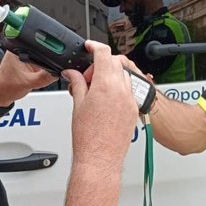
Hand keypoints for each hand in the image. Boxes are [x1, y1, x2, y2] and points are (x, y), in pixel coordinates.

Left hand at [0, 51, 57, 106]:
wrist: (0, 95)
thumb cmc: (6, 87)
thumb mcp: (28, 83)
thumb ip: (44, 77)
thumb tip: (57, 71)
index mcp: (18, 48)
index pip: (39, 45)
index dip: (49, 52)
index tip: (54, 60)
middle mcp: (21, 48)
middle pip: (42, 51)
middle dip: (47, 61)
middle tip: (40, 72)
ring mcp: (24, 55)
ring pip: (42, 58)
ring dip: (44, 66)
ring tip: (35, 75)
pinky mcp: (27, 62)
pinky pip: (40, 63)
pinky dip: (42, 70)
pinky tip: (36, 76)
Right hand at [61, 41, 138, 174]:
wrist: (99, 159)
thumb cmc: (88, 137)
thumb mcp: (78, 105)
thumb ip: (77, 84)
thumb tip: (72, 74)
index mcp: (105, 85)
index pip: (103, 54)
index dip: (95, 46)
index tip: (90, 47)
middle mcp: (121, 90)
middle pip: (114, 62)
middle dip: (100, 64)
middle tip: (87, 77)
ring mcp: (130, 100)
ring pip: (123, 75)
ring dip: (111, 76)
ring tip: (96, 91)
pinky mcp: (134, 110)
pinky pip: (128, 90)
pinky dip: (118, 88)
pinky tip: (106, 101)